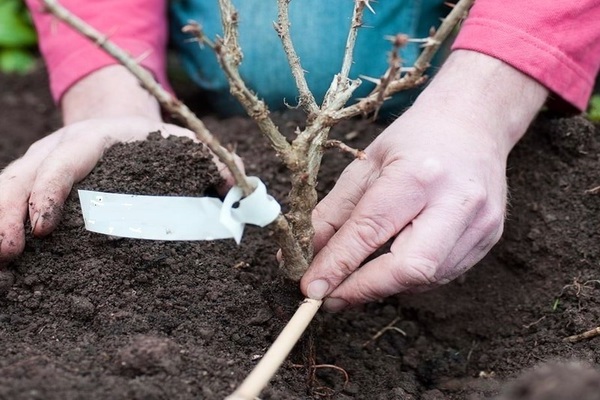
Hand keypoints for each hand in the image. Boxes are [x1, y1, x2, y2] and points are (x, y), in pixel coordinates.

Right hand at [0, 66, 238, 263]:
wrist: (120, 121)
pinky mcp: (33, 178)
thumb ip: (212, 162)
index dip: (51, 189)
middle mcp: (60, 146)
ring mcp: (41, 161)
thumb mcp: (183, 143)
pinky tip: (2, 254)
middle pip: (24, 173)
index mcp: (96, 138)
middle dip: (10, 212)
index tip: (43, 226)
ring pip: (7, 185)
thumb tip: (239, 187)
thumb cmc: (153, 140)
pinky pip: (8, 196)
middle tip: (9, 253)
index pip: (67, 158)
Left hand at [300, 50, 547, 310]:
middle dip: (365, 290)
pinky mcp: (490, 238)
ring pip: (426, 278)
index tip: (312, 289)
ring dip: (385, 285)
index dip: (338, 265)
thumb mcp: (365, 164)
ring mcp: (480, 223)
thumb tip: (308, 257)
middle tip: (331, 297)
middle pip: (410, 268)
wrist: (475, 122)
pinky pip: (443, 274)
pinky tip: (393, 263)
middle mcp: (457, 202)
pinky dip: (410, 277)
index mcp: (419, 175)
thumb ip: (335, 213)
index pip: (372, 230)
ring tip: (358, 276)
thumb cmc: (415, 139)